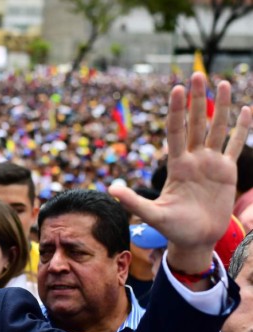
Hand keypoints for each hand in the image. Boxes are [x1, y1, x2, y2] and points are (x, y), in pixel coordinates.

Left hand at [109, 72, 250, 272]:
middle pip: (196, 123)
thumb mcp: (153, 215)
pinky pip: (234, 146)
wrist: (195, 239)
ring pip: (217, 129)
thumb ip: (134, 202)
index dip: (176, 111)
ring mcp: (211, 164)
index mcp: (176, 165)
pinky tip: (246, 110)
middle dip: (196, 100)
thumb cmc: (172, 228)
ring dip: (221, 107)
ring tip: (222, 83)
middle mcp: (193, 159)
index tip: (176, 89)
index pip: (175, 131)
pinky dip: (241, 130)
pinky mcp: (227, 172)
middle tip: (197, 74)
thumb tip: (111, 189)